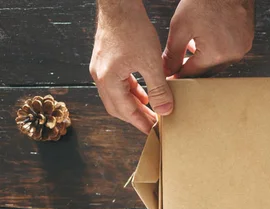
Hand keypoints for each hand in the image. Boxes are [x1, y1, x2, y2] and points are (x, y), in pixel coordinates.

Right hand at [90, 0, 172, 132]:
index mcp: (108, 80)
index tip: (153, 131)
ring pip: (117, 96)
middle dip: (136, 117)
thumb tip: (166, 110)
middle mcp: (100, 76)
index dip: (140, 122)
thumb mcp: (151, 62)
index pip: (125, 111)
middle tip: (153, 123)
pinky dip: (130, 91)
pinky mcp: (105, 61)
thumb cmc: (132, 29)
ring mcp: (100, 68)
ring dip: (133, 104)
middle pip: (117, 107)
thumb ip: (159, 89)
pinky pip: (117, 84)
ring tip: (151, 110)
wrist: (119, 5)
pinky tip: (144, 92)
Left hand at [163, 0, 254, 77]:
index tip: (172, 75)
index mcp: (215, 55)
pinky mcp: (248, 40)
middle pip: (208, 70)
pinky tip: (209, 37)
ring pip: (220, 62)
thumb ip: (172, 53)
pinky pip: (230, 52)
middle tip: (180, 60)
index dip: (179, 74)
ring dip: (206, 58)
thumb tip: (167, 70)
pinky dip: (218, 49)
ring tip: (194, 45)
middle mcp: (232, 55)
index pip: (193, 73)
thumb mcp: (181, 26)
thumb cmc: (206, 0)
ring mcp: (242, 48)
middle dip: (193, 66)